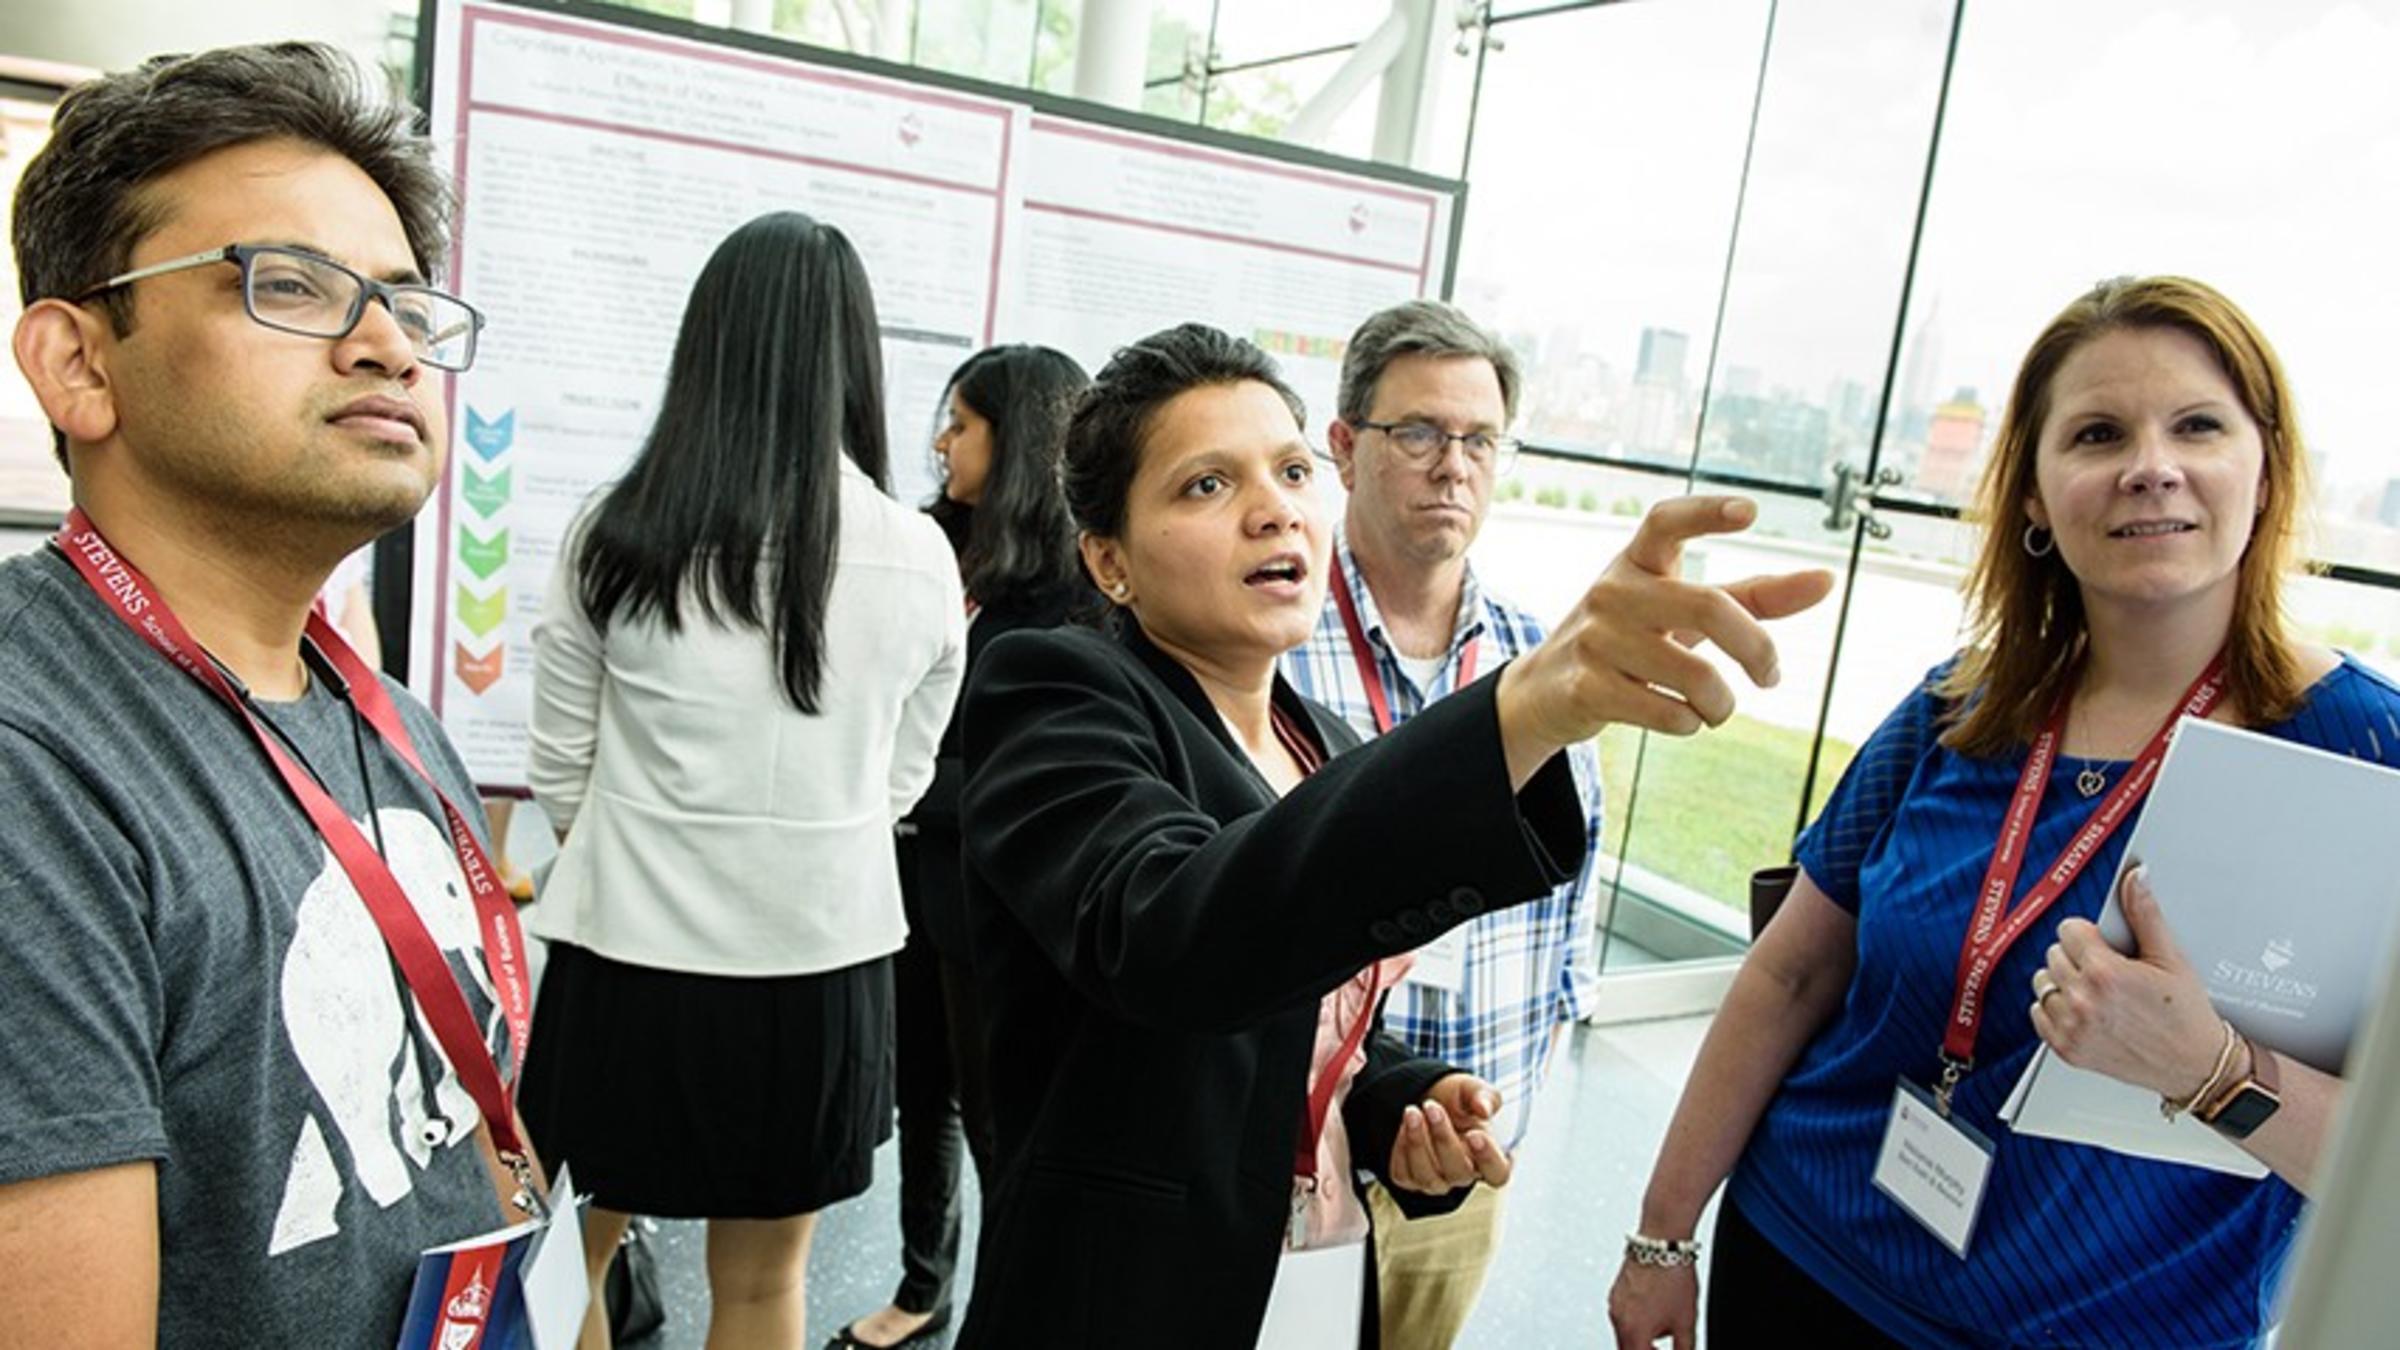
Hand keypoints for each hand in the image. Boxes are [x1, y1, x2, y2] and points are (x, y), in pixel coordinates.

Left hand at [1388, 1074, 1511, 1194]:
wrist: (1425, 1096)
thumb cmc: (1456, 1098)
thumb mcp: (1471, 1089)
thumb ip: (1484, 1096)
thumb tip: (1484, 1109)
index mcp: (1488, 1157)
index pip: (1498, 1173)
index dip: (1488, 1159)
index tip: (1475, 1134)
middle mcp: (1463, 1174)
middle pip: (1459, 1173)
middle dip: (1443, 1138)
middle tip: (1431, 1107)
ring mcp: (1437, 1181)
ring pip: (1428, 1178)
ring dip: (1418, 1143)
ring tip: (1411, 1111)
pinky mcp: (1410, 1179)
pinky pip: (1403, 1174)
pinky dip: (1401, 1149)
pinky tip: (1403, 1125)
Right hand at [1495, 496, 1832, 782]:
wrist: (1548, 689)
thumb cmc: (1634, 639)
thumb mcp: (1686, 611)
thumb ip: (1755, 597)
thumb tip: (1827, 579)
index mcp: (1638, 562)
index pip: (1665, 521)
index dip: (1706, 513)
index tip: (1750, 513)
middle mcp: (1613, 591)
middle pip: (1708, 607)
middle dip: (1757, 649)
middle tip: (1771, 675)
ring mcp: (1596, 639)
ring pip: (1694, 676)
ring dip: (1721, 704)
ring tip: (1717, 708)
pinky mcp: (1587, 686)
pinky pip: (1667, 712)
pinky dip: (1689, 723)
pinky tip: (1681, 719)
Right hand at [1607, 1256, 1698, 1349]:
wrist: (1662, 1243)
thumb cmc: (1672, 1276)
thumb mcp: (1686, 1321)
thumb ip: (1684, 1347)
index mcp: (1634, 1330)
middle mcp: (1619, 1318)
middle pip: (1627, 1349)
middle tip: (1661, 1348)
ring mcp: (1615, 1303)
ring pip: (1624, 1334)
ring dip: (1640, 1339)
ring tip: (1663, 1329)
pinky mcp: (1616, 1291)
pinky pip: (1622, 1316)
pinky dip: (1635, 1322)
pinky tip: (1654, 1313)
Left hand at [2031, 865, 2225, 1098]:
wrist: (2194, 1065)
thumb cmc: (2186, 1015)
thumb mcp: (2171, 959)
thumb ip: (2145, 914)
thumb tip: (2135, 877)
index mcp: (2105, 973)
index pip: (2068, 929)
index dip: (2089, 935)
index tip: (2105, 946)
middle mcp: (2082, 1001)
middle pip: (2054, 954)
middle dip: (2077, 957)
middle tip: (2107, 971)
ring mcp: (2072, 1027)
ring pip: (2043, 982)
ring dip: (2062, 982)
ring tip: (2095, 991)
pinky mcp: (2066, 1049)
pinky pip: (2038, 1013)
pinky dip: (2054, 1009)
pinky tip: (2083, 1010)